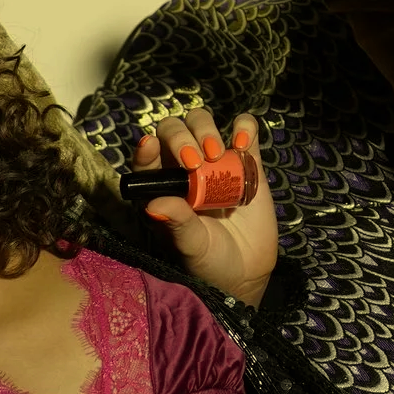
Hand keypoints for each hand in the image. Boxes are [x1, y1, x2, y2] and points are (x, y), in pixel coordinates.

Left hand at [131, 110, 276, 308]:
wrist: (246, 272)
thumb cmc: (208, 261)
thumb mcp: (190, 246)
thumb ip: (176, 223)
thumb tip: (153, 205)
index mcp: (162, 187)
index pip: (147, 157)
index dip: (146, 148)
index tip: (150, 146)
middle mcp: (185, 168)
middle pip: (173, 130)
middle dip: (181, 137)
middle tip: (196, 162)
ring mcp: (216, 161)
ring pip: (202, 122)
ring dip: (206, 129)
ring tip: (217, 156)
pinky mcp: (247, 160)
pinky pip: (245, 130)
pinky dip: (244, 127)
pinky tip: (243, 143)